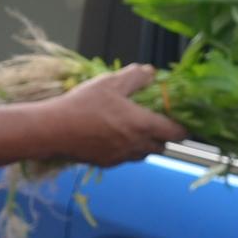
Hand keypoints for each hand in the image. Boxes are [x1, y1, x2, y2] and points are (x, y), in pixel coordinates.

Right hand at [43, 65, 186, 167]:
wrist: (53, 130)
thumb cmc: (83, 104)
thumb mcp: (110, 82)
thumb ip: (136, 77)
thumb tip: (151, 73)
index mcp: (143, 125)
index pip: (177, 133)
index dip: (183, 127)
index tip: (180, 118)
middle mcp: (136, 145)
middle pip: (163, 146)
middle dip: (164, 135)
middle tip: (156, 119)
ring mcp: (122, 157)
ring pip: (145, 154)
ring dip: (146, 143)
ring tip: (134, 126)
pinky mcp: (108, 163)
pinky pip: (126, 158)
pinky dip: (128, 148)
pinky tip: (114, 134)